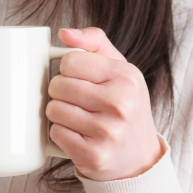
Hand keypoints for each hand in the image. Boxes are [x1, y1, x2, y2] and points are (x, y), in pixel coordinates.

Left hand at [46, 28, 162, 181]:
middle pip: (58, 85)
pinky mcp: (93, 154)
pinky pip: (56, 134)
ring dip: (57, 114)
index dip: (66, 70)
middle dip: (59, 92)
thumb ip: (94, 43)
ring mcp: (107, 131)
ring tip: (76, 119)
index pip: (70, 61)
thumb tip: (64, 33)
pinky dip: (60, 134)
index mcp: (126, 77)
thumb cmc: (123, 107)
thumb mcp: (119, 70)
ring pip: (54, 110)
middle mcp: (120, 103)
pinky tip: (76, 135)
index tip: (77, 79)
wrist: (139, 158)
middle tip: (75, 101)